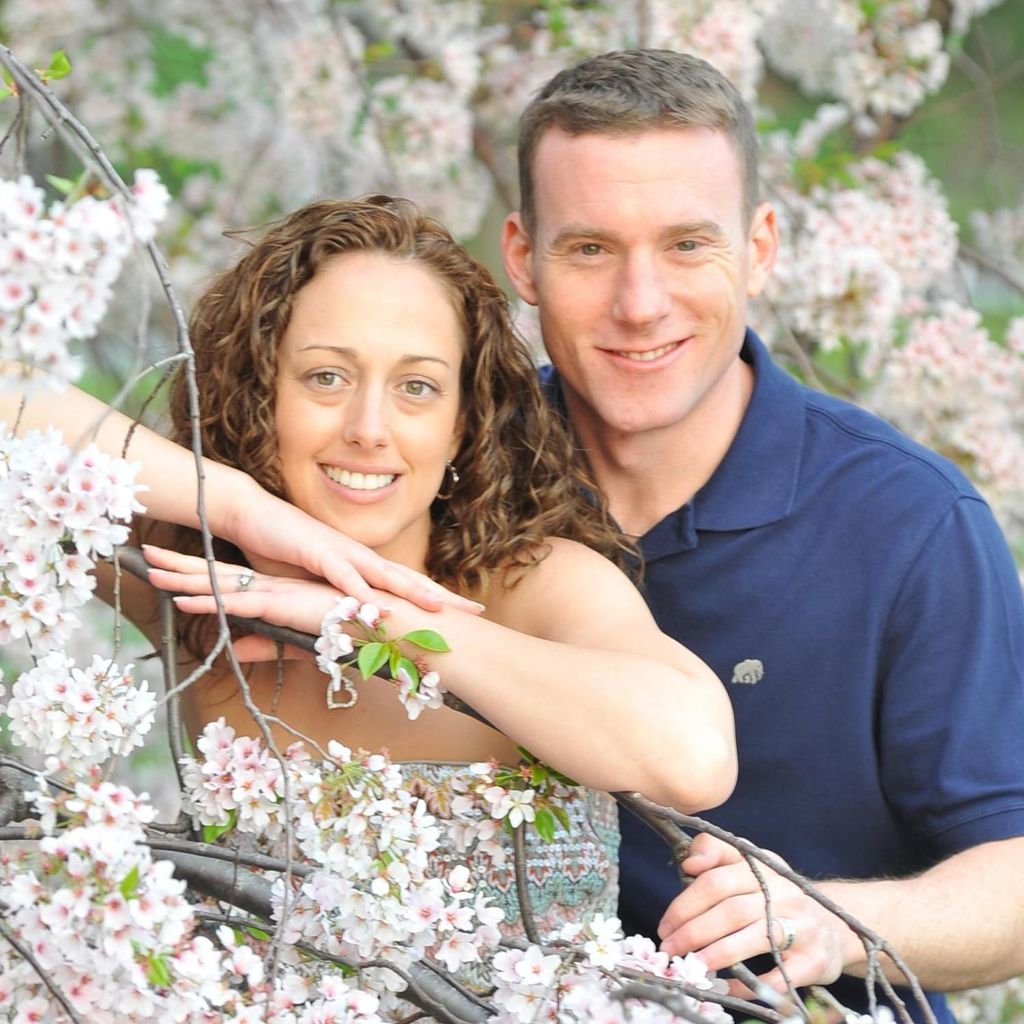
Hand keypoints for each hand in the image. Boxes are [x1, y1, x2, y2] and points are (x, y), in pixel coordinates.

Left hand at [144, 544, 343, 660]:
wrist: (379, 622)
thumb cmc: (349, 630)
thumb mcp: (296, 642)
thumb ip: (264, 645)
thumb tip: (234, 650)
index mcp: (274, 593)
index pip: (228, 583)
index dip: (196, 575)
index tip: (168, 569)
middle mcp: (270, 587)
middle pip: (216, 575)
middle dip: (179, 566)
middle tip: (147, 556)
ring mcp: (273, 593)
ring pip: (220, 585)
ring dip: (184, 579)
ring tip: (151, 571)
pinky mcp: (281, 604)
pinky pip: (237, 603)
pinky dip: (209, 601)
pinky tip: (183, 599)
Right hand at [223, 479, 483, 614]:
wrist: (250, 515)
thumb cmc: (281, 552)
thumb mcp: (313, 588)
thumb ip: (333, 606)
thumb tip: (350, 630)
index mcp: (362, 565)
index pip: (407, 584)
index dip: (436, 598)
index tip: (466, 614)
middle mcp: (359, 556)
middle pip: (408, 578)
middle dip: (443, 596)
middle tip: (475, 611)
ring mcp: (340, 552)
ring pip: (383, 575)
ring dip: (411, 591)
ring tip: (439, 609)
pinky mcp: (316, 551)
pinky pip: (342, 574)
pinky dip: (359, 591)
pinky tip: (376, 606)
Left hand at [657, 833, 852, 995]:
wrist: (835, 925)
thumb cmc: (777, 896)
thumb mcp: (751, 865)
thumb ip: (715, 854)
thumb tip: (688, 863)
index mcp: (763, 868)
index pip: (716, 881)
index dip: (686, 904)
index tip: (665, 925)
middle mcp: (785, 893)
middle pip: (731, 911)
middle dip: (693, 932)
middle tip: (670, 950)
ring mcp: (803, 927)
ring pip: (754, 938)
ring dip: (717, 954)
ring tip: (691, 966)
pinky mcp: (815, 961)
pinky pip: (777, 975)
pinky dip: (747, 984)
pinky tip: (725, 988)